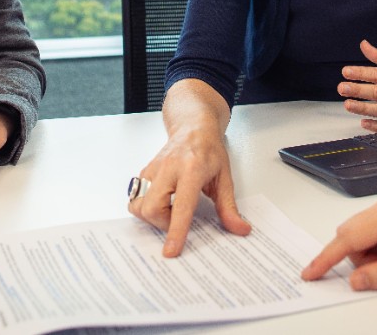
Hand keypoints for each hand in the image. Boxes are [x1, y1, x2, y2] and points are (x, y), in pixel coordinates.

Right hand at [127, 124, 250, 257]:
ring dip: (152, 215)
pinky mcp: (144, 173)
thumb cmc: (209, 149)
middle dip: (162, 223)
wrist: (193, 127)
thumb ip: (229, 207)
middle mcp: (168, 169)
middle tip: (178, 219)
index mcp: (191, 170)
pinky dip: (147, 206)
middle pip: (151, 208)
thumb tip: (240, 229)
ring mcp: (153, 170)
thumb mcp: (225, 177)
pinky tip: (162, 200)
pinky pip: (136, 198)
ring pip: (138, 204)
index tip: (171, 250)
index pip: (181, 206)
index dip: (175, 231)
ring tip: (169, 209)